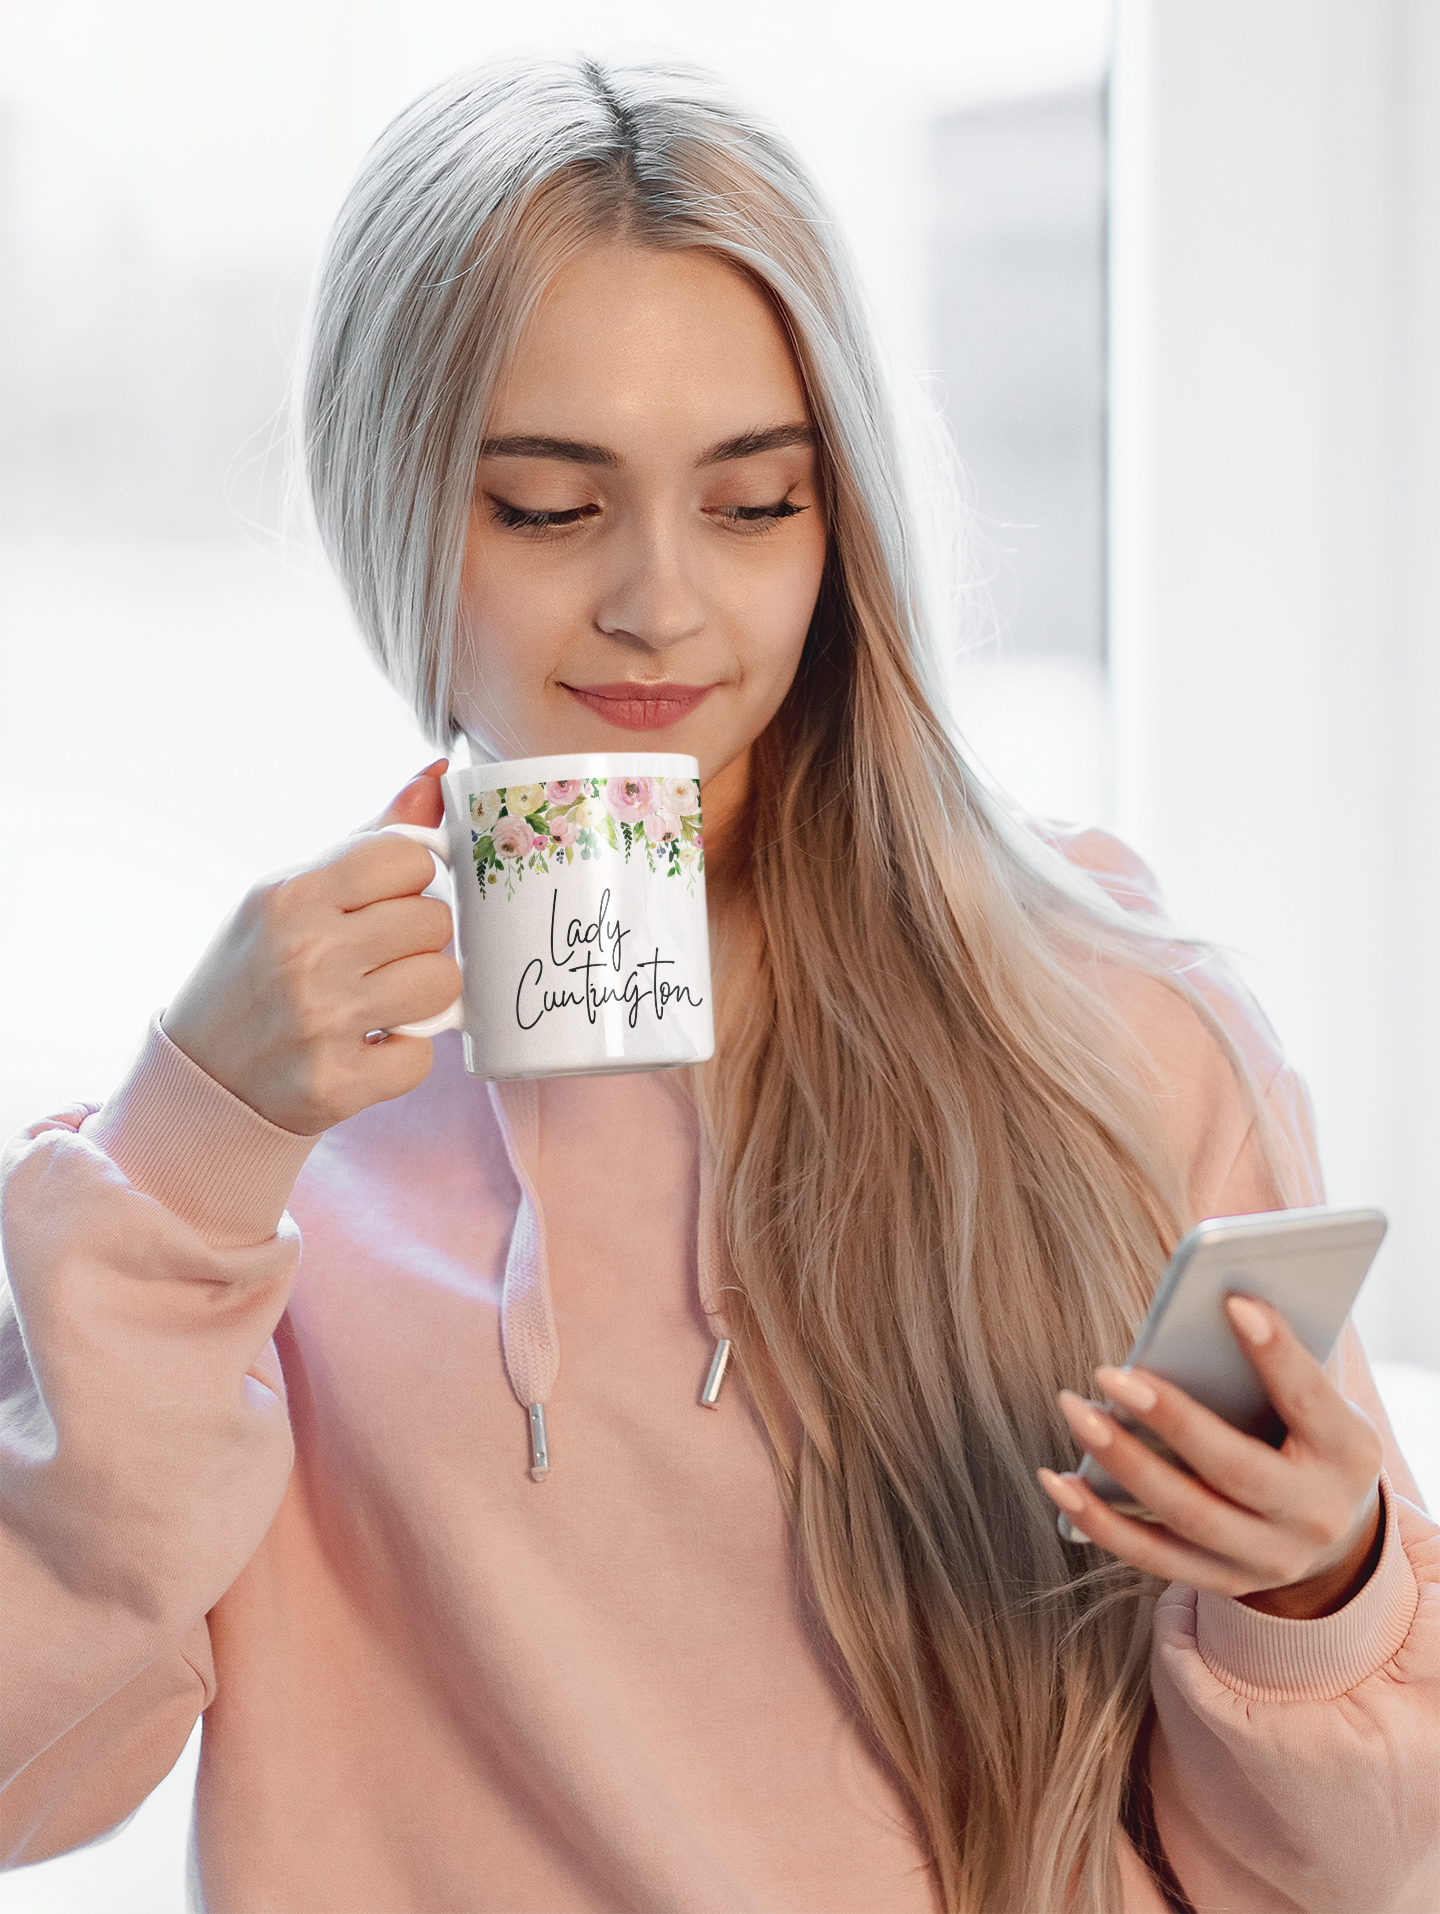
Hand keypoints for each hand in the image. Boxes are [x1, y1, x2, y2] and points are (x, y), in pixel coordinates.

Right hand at [162, 763, 460, 1134]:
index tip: (385, 901)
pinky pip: (422, 1057)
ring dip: (422, 996)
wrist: (201, 1075)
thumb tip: (440, 773)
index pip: (408, 856)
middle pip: (435, 920)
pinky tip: (365, 1046)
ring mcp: (319, 1022)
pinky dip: (402, 1056)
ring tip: (380, 999)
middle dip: (417, 939)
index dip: (410, 879)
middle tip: (377, 958)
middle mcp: (304, 953)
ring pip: (442, 983)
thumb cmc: (258, 967)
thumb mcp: (293, 893)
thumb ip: (371, 838)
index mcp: (291, 894)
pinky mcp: (335, 1085)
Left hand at [1037, 1296, 1384, 1618]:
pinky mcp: (1224, 1581)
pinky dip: (1099, 1520)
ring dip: (1122, 1463)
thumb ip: (1272, 1357)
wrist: (1332, 1535)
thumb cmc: (1306, 1435)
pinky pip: (1151, 1557)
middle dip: (1171, 1419)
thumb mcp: (1316, 1400)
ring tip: (1076, 1412)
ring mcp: (1270, 1558)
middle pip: (1236, 1470)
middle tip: (1108, 1373)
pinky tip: (1057, 1480)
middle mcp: (1315, 1515)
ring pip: (1186, 1516)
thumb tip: (1208, 1287)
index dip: (1278, 1353)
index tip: (1234, 1302)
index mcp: (1348, 1453)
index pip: (1310, 1399)